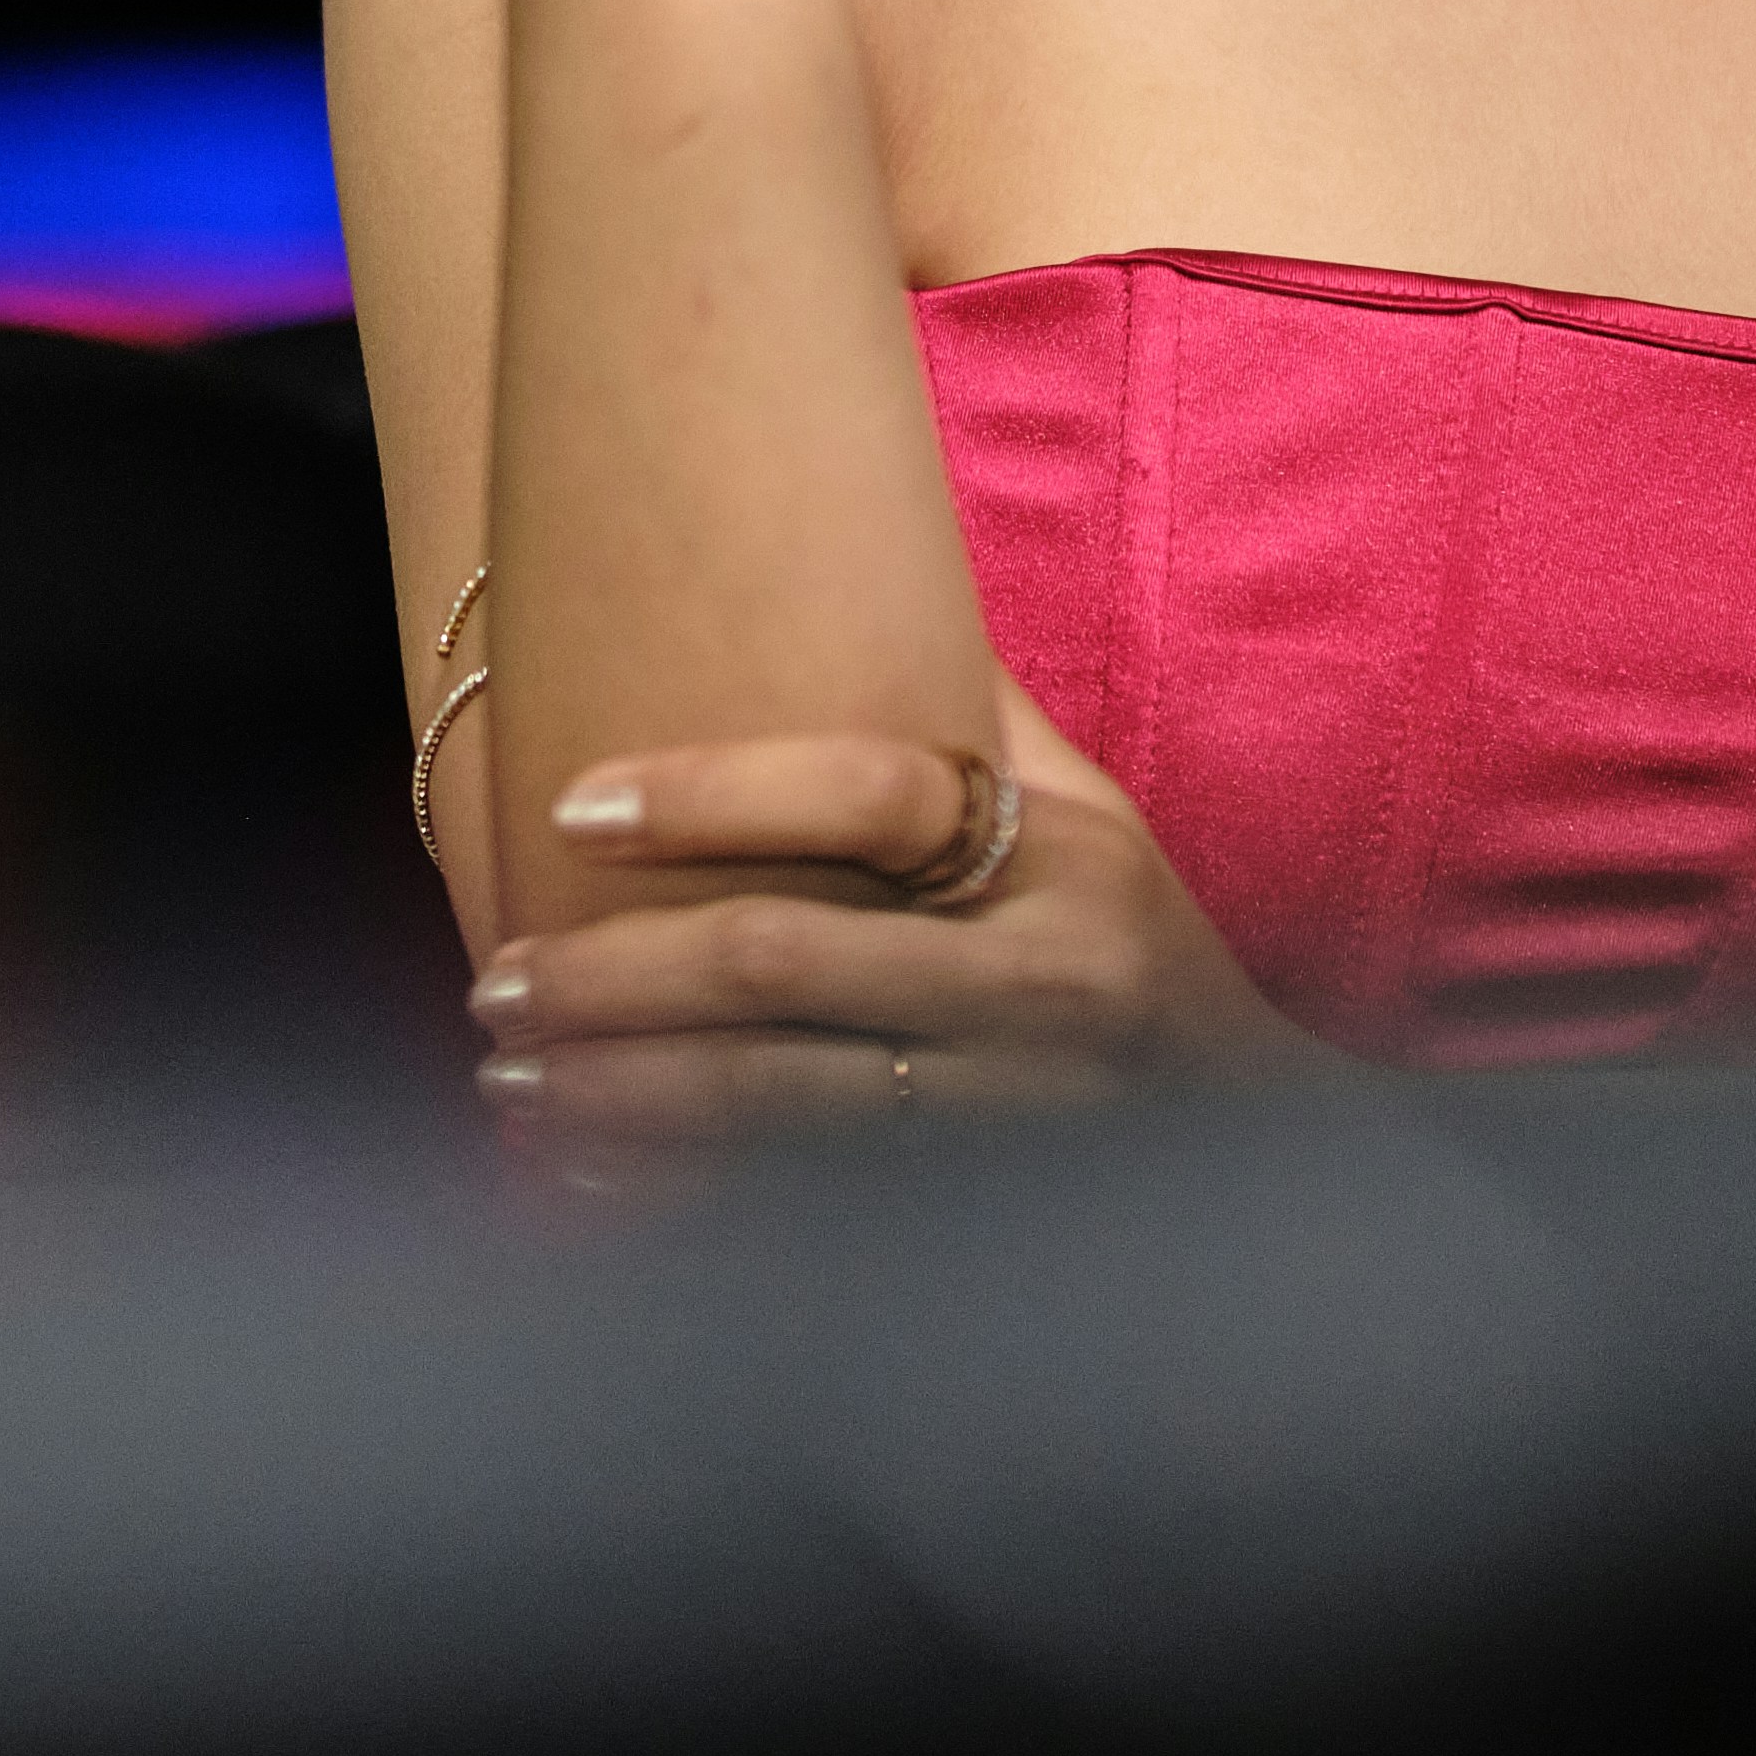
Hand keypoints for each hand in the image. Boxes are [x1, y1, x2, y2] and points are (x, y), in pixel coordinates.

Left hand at [464, 679, 1342, 1155]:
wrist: (1254, 1136)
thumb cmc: (1137, 943)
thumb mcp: (1092, 816)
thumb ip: (971, 712)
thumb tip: (834, 546)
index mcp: (1069, 857)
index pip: (872, 794)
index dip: (711, 791)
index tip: (572, 804)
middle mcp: (1047, 979)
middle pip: (791, 958)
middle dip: (618, 974)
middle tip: (500, 984)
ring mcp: (1020, 1111)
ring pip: (782, 1098)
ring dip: (625, 1090)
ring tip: (512, 1076)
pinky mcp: (988, 1209)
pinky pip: (809, 1200)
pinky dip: (689, 1192)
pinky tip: (592, 1178)